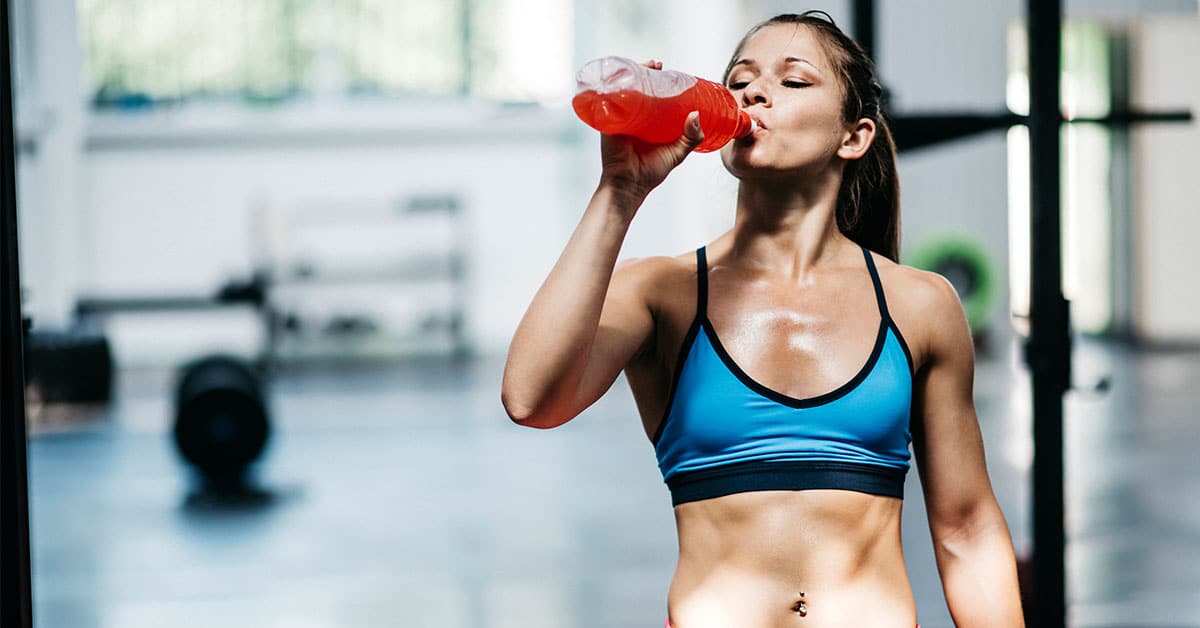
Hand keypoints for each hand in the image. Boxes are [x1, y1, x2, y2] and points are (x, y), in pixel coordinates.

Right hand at [597, 59, 704, 203]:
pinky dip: (610, 86)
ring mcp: (617, 117)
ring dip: (631, 72)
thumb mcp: (677, 152)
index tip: (666, 70)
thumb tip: (695, 115)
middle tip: (657, 64)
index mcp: (646, 121)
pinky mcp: (606, 122)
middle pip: (636, 87)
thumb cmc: (650, 171)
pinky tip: (619, 74)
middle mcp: (630, 116)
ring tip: (646, 65)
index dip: (657, 79)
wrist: (629, 184)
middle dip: (644, 70)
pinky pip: (606, 101)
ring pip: (622, 90)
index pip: (650, 94)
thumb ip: (691, 137)